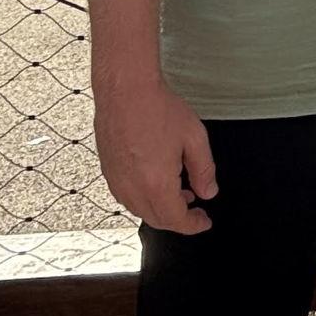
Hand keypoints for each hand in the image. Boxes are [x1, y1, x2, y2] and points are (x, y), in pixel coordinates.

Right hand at [93, 71, 217, 233]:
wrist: (125, 91)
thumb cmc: (159, 109)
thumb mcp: (194, 138)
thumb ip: (204, 170)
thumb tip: (208, 192)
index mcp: (156, 184)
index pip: (176, 220)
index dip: (193, 225)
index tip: (204, 222)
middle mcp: (132, 188)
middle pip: (156, 219)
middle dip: (178, 219)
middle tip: (195, 208)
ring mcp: (116, 180)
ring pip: (140, 209)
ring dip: (160, 208)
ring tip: (180, 191)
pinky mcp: (107, 171)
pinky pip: (126, 196)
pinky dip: (144, 198)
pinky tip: (157, 181)